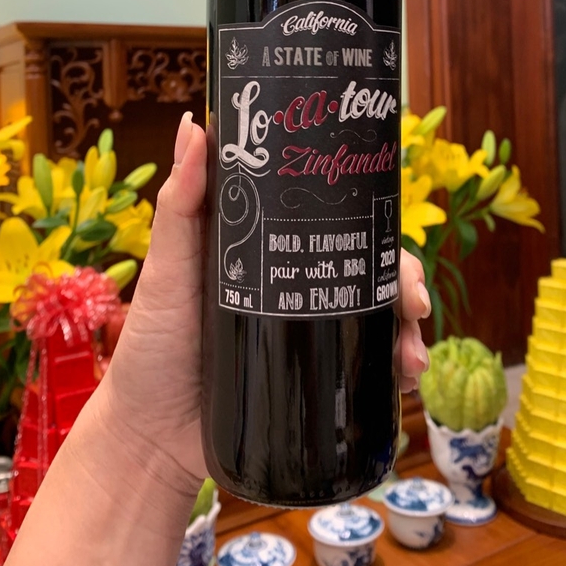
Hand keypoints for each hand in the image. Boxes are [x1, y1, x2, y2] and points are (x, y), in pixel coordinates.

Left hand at [99, 113, 430, 493]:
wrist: (152, 441)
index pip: (330, 216)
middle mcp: (293, 279)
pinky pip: (363, 363)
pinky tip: (406, 377)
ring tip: (411, 355)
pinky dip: (392, 365)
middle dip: (400, 277)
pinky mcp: (310, 374)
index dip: (369, 216)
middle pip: (364, 262)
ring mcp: (305, 328)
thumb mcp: (167, 269)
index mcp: (265, 245)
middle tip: (414, 303)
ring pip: (372, 311)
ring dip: (405, 325)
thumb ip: (180, 205)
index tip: (390, 229)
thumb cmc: (151, 346)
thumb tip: (197, 125)